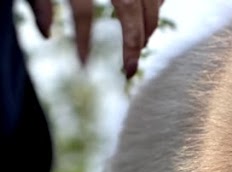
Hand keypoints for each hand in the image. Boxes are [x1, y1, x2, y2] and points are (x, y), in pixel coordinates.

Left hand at [28, 0, 162, 77]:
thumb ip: (39, 1)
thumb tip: (46, 34)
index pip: (82, 11)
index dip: (83, 41)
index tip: (82, 64)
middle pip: (129, 8)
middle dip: (133, 41)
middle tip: (130, 70)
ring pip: (150, 1)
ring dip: (149, 25)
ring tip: (141, 45)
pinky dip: (157, 6)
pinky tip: (150, 19)